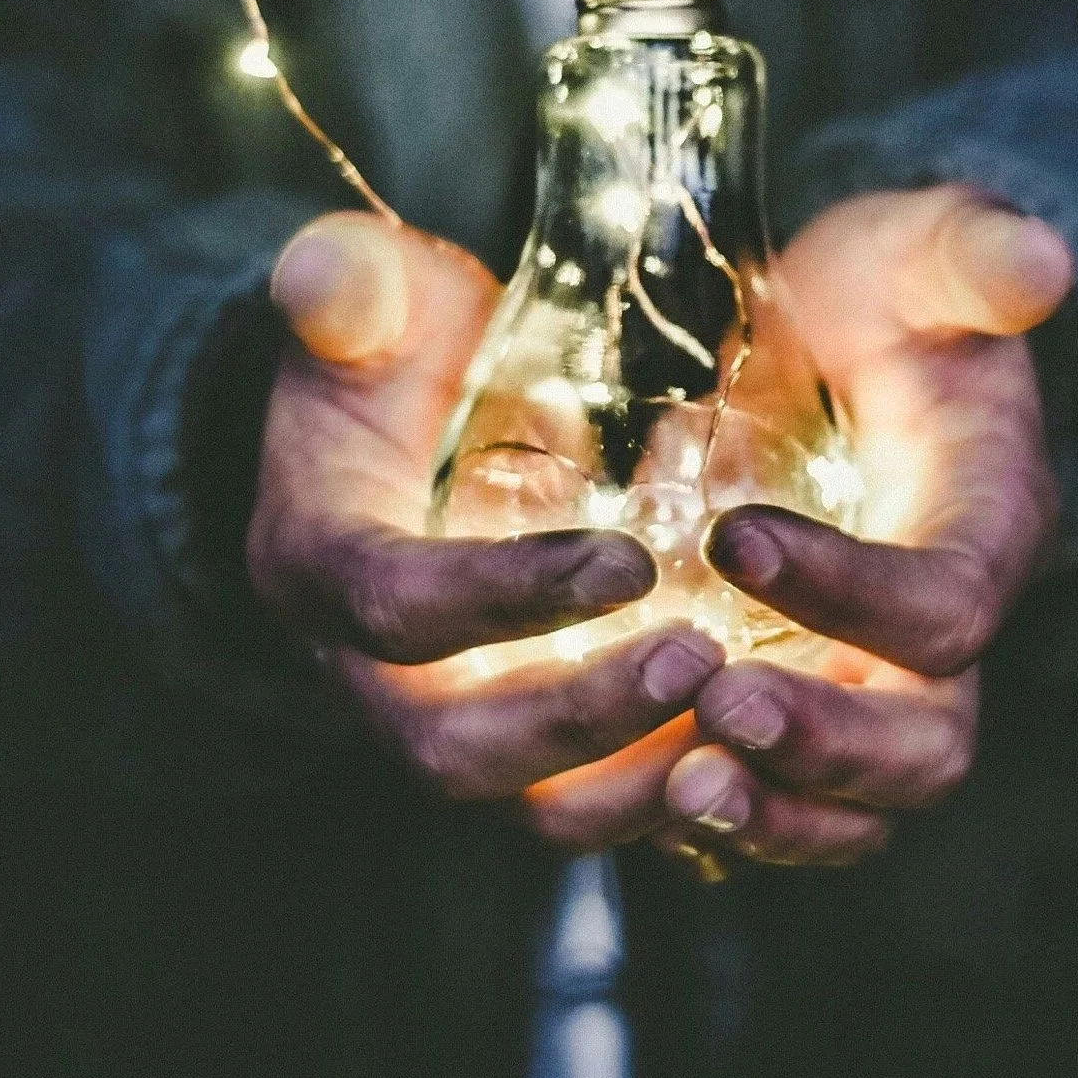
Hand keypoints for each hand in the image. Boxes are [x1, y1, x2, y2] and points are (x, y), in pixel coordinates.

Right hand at [248, 212, 724, 804]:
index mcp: (320, 562)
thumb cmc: (394, 354)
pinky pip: (588, 800)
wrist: (402, 427)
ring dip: (635, 781)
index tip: (628, 561)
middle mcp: (370, 670)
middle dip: (579, 719)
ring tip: (747, 721)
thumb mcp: (370, 303)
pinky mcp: (520, 736)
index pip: (395, 605)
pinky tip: (757, 751)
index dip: (504, 596)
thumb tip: (321, 274)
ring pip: (528, 803)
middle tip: (700, 659)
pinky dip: (667, 794)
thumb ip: (349, 287)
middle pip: (455, 747)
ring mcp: (448, 715)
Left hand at [656, 185, 1073, 868]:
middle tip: (718, 707)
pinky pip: (777, 798)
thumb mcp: (917, 254)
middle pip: (924, 743)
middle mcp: (937, 631)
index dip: (852, 590)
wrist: (835, 345)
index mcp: (984, 527)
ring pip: (854, 805)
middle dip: (826, 743)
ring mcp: (868, 680)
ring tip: (677, 788)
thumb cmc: (880, 298)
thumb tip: (1038, 260)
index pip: (946, 603)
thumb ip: (969, 256)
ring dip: (771, 813)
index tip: (731, 537)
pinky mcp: (800, 699)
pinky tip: (633, 786)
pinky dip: (717, 816)